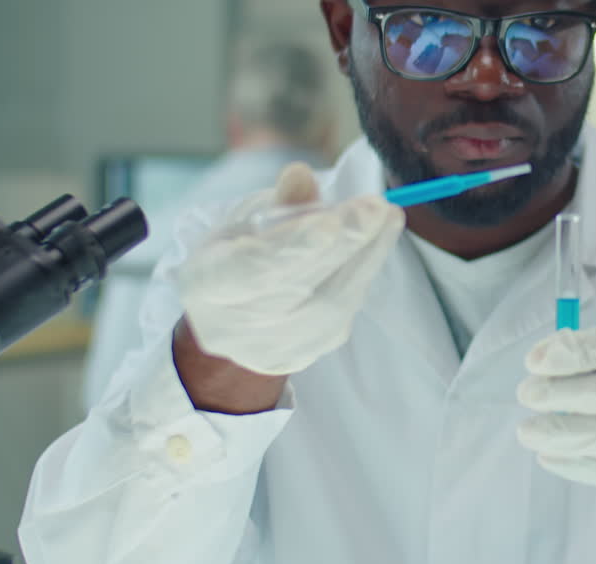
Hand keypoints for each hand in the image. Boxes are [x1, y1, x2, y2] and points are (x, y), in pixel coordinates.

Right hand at [176, 163, 403, 375]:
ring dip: (365, 258)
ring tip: (387, 219)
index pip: (251, 269)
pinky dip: (361, 276)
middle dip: (345, 243)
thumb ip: (276, 203)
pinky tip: (376, 245)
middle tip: (378, 208)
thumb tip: (302, 176)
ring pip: (330, 306)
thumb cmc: (234, 256)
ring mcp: (271, 348)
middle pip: (300, 287)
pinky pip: (341, 315)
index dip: (293, 247)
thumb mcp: (242, 220)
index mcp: (208, 283)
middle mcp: (234, 326)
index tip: (331, 221)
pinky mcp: (303, 355)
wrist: (229, 321)